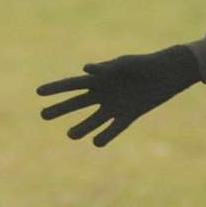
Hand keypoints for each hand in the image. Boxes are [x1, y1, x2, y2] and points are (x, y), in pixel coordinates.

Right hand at [36, 44, 201, 146]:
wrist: (167, 73)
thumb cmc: (144, 64)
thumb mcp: (124, 64)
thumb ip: (106, 68)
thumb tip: (85, 70)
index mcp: (99, 78)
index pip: (71, 84)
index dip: (55, 88)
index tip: (38, 92)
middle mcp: (103, 94)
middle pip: (76, 103)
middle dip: (60, 109)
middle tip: (43, 115)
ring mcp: (114, 106)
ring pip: (93, 120)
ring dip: (81, 127)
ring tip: (70, 135)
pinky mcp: (128, 116)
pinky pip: (113, 129)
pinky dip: (105, 136)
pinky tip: (96, 142)